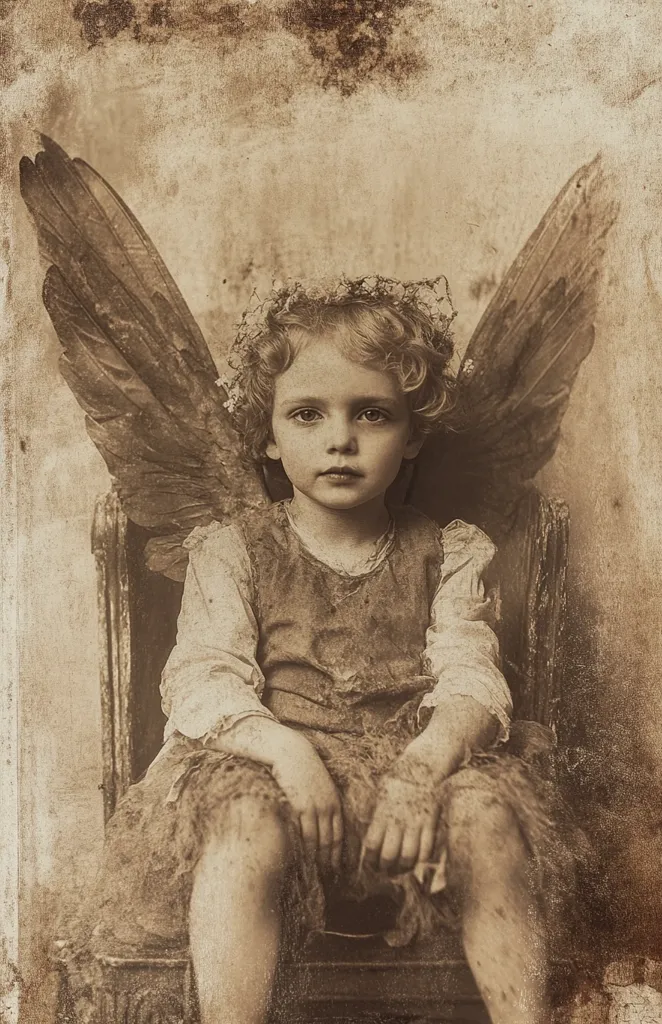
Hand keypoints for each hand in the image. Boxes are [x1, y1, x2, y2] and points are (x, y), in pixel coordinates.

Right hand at [270, 734, 342, 872]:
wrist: (290, 753)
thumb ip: (323, 804)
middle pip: (330, 842)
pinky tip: (301, 859)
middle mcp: (327, 807)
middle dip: (329, 862)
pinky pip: (303, 833)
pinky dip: (303, 849)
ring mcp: (314, 808)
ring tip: (314, 873)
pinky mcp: (299, 807)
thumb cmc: (303, 770)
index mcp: (334, 803)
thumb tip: (322, 824)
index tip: (334, 869)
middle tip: (327, 878)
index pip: (339, 836)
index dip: (337, 855)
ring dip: (316, 860)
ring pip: (317, 842)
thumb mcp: (320, 786)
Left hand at [363, 753, 439, 875]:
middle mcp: (397, 821)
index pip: (372, 845)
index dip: (369, 860)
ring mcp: (415, 823)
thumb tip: (369, 837)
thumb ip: (376, 816)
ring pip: (408, 857)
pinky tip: (417, 861)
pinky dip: (421, 860)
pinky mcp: (430, 823)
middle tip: (385, 872)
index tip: (370, 866)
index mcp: (382, 813)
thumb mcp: (381, 794)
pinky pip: (426, 849)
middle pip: (389, 856)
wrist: (423, 766)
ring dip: (403, 868)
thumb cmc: (399, 780)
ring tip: (400, 870)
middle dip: (385, 869)